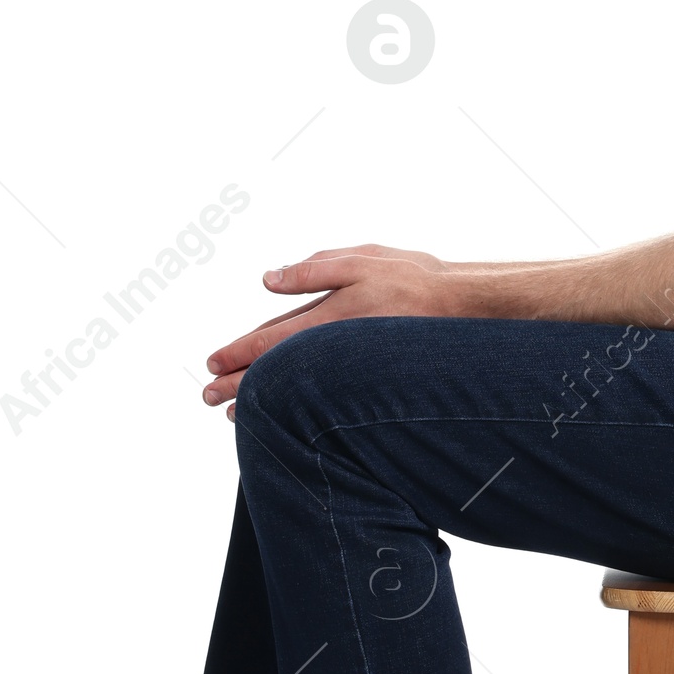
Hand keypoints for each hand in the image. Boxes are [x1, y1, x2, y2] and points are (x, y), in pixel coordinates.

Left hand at [202, 244, 446, 417]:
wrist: (465, 308)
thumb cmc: (414, 278)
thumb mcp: (360, 259)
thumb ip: (312, 270)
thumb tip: (267, 279)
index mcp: (328, 317)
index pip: (270, 339)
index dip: (236, 353)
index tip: (210, 365)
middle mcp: (335, 346)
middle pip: (276, 368)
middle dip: (239, 384)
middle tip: (208, 398)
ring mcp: (349, 362)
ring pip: (297, 383)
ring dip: (264, 397)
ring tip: (235, 414)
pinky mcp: (364, 371)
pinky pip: (322, 385)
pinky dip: (298, 397)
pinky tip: (287, 407)